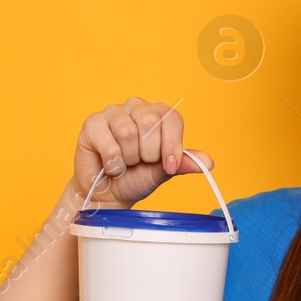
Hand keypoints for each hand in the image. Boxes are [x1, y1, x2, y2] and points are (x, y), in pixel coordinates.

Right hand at [71, 97, 212, 207]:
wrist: (109, 193)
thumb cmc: (136, 178)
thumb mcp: (164, 172)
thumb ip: (183, 163)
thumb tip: (208, 162)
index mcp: (158, 114)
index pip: (172, 119)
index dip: (172, 145)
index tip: (170, 166)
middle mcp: (136, 107)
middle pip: (150, 122)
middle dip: (149, 153)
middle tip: (141, 162)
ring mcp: (113, 112)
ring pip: (128, 132)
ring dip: (129, 158)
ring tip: (125, 163)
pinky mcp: (92, 123)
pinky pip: (110, 144)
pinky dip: (113, 163)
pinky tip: (110, 164)